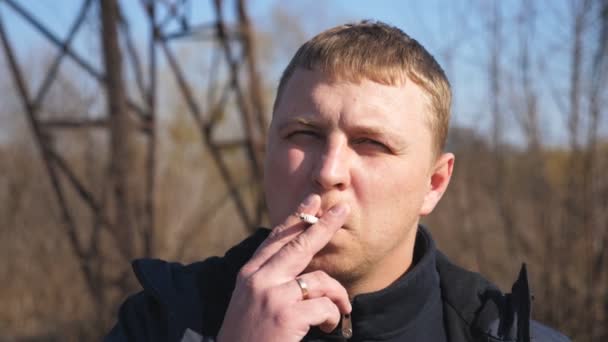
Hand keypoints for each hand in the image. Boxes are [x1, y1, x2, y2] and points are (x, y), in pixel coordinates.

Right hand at [217, 194, 350, 341]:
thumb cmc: (247, 337)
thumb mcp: (249, 301)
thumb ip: (268, 280)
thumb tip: (298, 265)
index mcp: (249, 275)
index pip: (276, 240)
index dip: (295, 218)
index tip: (311, 202)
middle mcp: (259, 280)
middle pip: (299, 244)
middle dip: (324, 225)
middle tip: (343, 209)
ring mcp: (273, 296)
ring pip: (321, 280)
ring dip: (338, 296)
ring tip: (341, 311)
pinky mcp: (287, 316)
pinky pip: (326, 306)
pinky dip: (333, 318)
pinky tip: (329, 328)